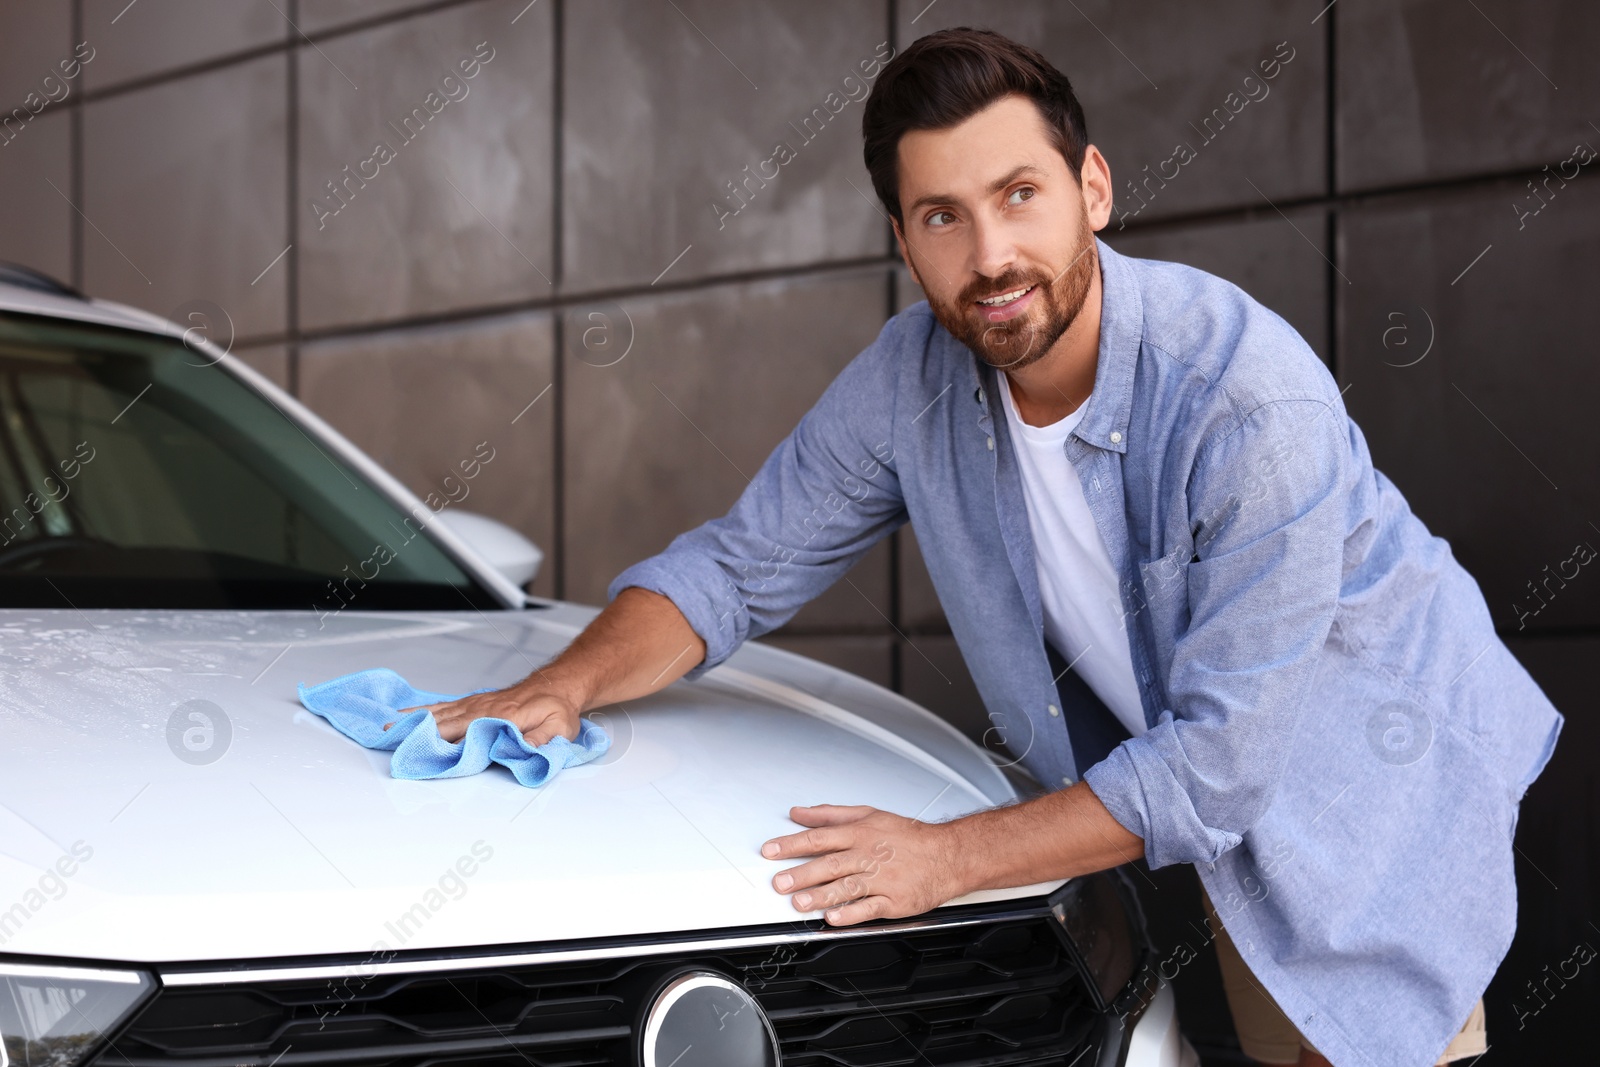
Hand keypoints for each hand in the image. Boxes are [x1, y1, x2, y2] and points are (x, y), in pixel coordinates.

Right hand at [383, 687, 581, 745]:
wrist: (556, 686)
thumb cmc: (557, 709)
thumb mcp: (559, 728)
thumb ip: (541, 740)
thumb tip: (522, 751)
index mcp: (503, 717)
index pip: (471, 736)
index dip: (450, 748)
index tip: (428, 759)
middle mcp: (483, 709)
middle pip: (447, 725)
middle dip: (421, 736)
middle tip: (395, 747)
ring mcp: (475, 705)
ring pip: (440, 715)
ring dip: (414, 723)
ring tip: (388, 731)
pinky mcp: (471, 703)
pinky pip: (442, 707)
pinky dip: (421, 712)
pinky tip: (403, 717)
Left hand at [760, 804, 968, 925]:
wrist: (947, 855)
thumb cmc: (907, 836)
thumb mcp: (869, 814)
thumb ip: (830, 814)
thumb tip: (799, 813)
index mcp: (860, 833)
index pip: (819, 837)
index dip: (792, 844)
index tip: (770, 850)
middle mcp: (868, 855)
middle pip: (830, 864)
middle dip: (802, 874)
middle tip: (779, 882)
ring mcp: (881, 879)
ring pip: (847, 887)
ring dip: (821, 896)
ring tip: (800, 903)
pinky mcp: (894, 901)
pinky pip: (870, 908)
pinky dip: (851, 913)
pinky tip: (834, 917)